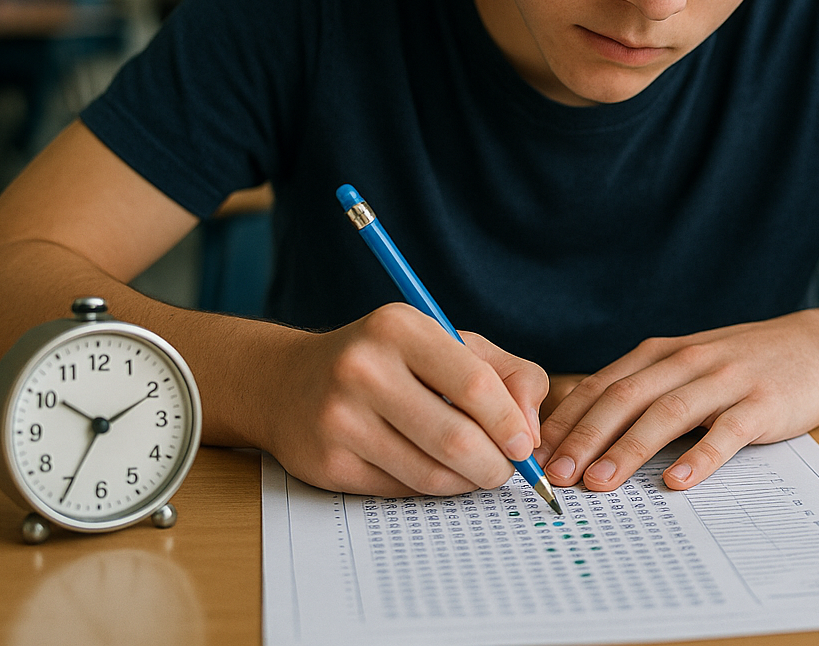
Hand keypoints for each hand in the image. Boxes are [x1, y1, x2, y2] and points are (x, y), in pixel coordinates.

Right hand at [261, 302, 547, 497]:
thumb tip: (531, 432)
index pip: (475, 385)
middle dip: (495, 465)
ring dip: (466, 482)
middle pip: (456, 439)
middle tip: (506, 470)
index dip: (510, 424)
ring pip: (431, 474)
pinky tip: (431, 470)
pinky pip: (402, 491)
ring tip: (474, 470)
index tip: (525, 445)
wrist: (288, 383)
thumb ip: (508, 374)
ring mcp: (340, 418)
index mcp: (400, 328)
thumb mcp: (448, 344)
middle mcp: (363, 368)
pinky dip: (430, 489)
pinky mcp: (328, 463)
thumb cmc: (388, 361)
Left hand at [534, 307, 818, 492]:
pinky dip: (699, 457)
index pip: (602, 386)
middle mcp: (687, 362)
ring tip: (601, 483)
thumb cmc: (742, 363)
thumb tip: (580, 428)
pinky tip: (676, 481)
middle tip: (557, 475)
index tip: (535, 453)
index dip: (566, 420)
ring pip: (667, 414)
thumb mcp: (685, 363)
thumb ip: (640, 388)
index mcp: (661, 354)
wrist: (818, 346)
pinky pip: (726, 433)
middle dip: (585, 437)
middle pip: (625, 399)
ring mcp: (726, 382)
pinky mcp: (762, 404)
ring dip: (629, 449)